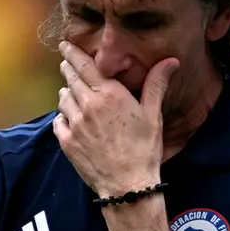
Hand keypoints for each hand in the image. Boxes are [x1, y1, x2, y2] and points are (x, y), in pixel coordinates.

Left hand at [52, 41, 178, 196]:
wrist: (128, 185)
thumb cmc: (144, 149)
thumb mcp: (153, 115)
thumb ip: (156, 84)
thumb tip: (171, 60)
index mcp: (109, 94)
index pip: (84, 65)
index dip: (73, 53)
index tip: (65, 45)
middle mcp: (88, 105)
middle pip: (70, 79)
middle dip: (67, 68)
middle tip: (66, 63)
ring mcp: (75, 124)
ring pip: (63, 99)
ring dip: (66, 93)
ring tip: (71, 93)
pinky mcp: (67, 142)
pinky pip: (58, 121)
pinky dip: (62, 117)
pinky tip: (69, 118)